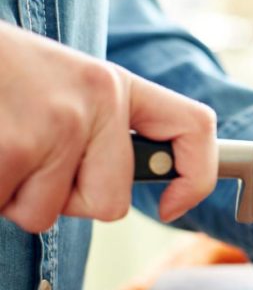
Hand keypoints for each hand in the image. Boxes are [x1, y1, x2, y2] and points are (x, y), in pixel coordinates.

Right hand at [0, 22, 217, 231]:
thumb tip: (135, 183)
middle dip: (65, 198)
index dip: (196, 176)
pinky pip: (5, 208)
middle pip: (110, 204)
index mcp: (114, 84)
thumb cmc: (1, 76)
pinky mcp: (13, 149)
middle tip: (27, 153)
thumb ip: (101, 127)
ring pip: (47, 214)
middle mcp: (97, 100)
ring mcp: (55, 125)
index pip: (195, 126)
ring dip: (14, 194)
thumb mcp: (61, 85)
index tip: (173, 205)